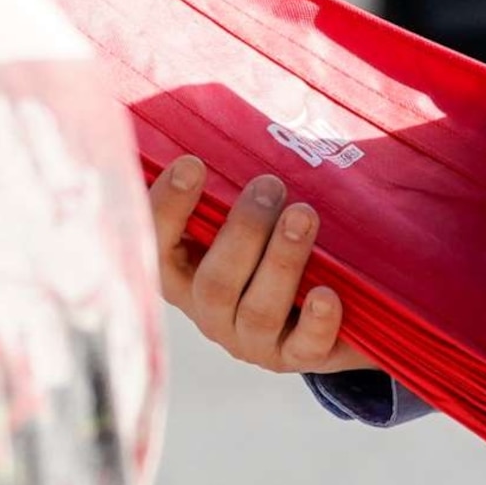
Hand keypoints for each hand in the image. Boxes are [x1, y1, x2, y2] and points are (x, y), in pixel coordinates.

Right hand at [150, 157, 371, 374]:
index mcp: (180, 278)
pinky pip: (305, 347)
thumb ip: (221, 197)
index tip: (192, 163)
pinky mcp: (297, 358)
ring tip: (304, 214)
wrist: (322, 314)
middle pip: (214, 280)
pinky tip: (328, 293)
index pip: (156, 247)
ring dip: (281, 260)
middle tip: (270, 184)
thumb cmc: (268, 252)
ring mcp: (251, 341)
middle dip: (243, 230)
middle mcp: (208, 314)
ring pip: (257, 308)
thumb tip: (214, 126)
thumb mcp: (238, 228)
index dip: (168, 208)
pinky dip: (317, 320)